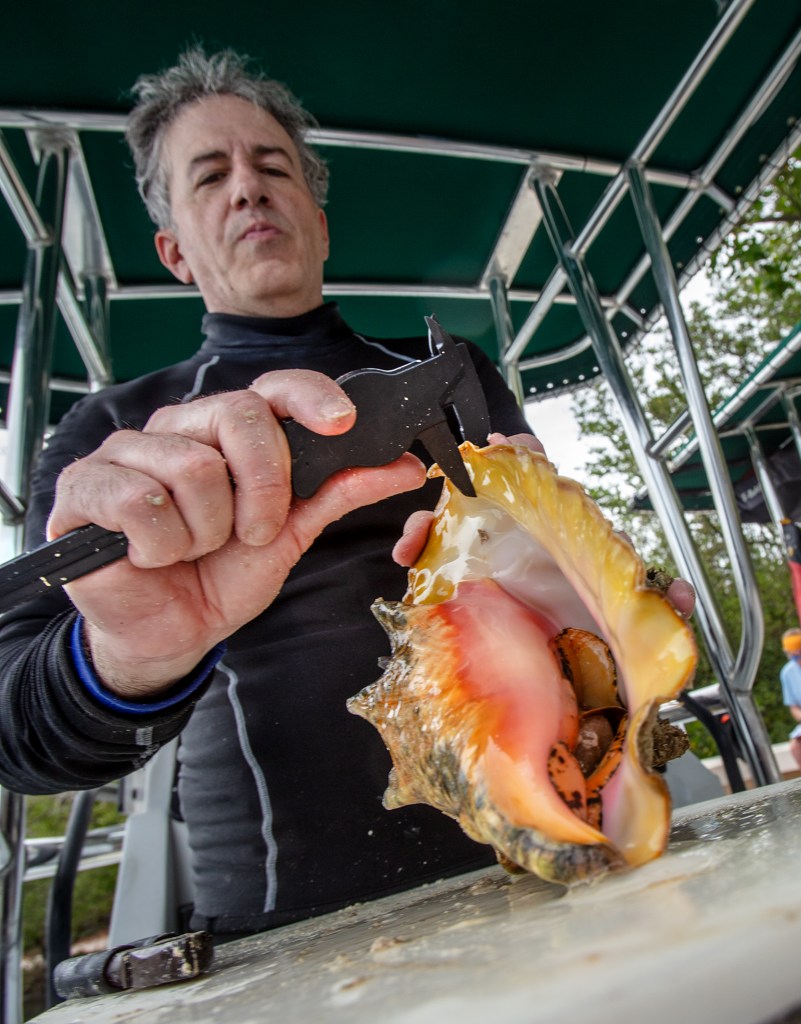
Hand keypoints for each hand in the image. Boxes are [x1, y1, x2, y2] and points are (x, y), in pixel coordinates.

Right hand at [48, 370, 425, 696]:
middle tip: (253, 534)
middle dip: (264, 488)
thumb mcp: (292, 535)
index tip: (341, 423)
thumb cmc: (223, 575)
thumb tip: (402, 467)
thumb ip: (339, 493)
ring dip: (207, 530)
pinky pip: (140, 501)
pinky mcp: (84, 487)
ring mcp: (127, 452)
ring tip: (194, 550)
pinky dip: (159, 544)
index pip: (272, 389)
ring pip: (193, 466)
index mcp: (228, 434)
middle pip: (240, 416)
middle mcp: (179, 430)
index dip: (309, 396)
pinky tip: (151, 556)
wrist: (172, 632)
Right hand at [390, 431, 698, 622]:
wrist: (566, 676)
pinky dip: (416, 550)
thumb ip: (653, 601)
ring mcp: (486, 553)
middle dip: (468, 473)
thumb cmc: (594, 628)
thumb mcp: (626, 613)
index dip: (525, 455)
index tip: (511, 446)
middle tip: (462, 471)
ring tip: (415, 536)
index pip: (541, 475)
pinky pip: (432, 557)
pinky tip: (406, 558)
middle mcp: (518, 532)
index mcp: (556, 527)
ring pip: (451, 517)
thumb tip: (680, 594)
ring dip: (429, 518)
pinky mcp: (462, 582)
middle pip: (486, 486)